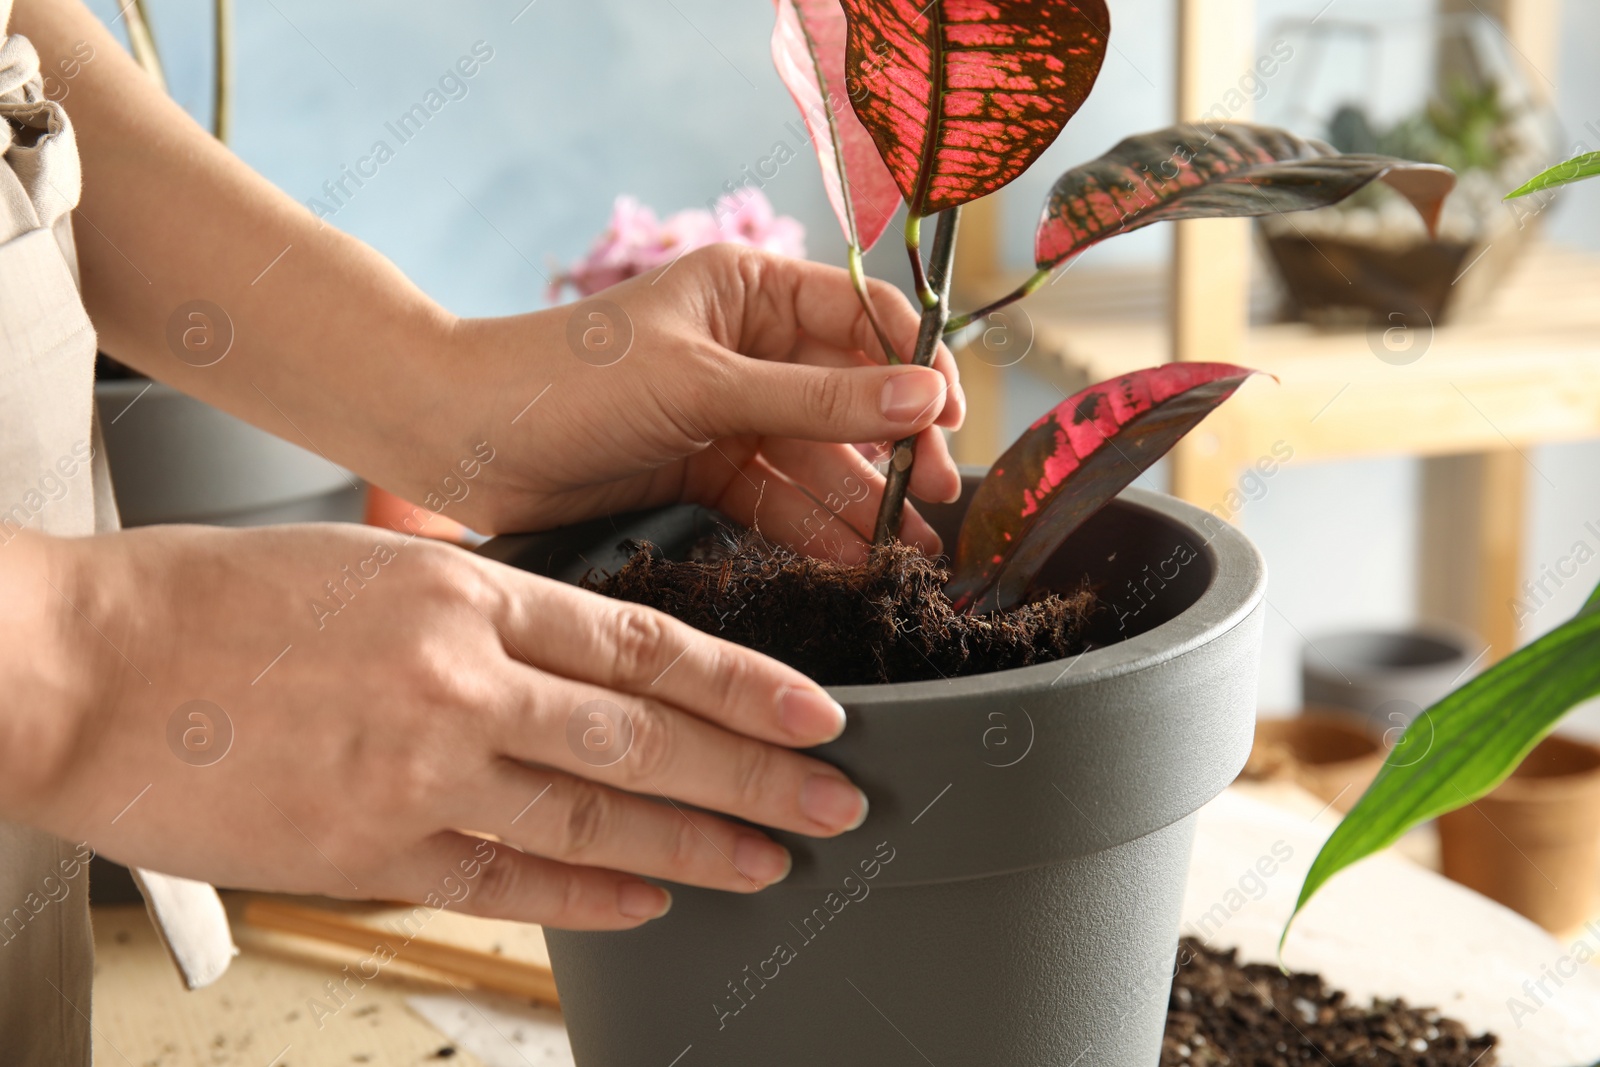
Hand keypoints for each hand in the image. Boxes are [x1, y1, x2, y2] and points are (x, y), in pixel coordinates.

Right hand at [3, 524, 868, 928]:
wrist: (79, 665)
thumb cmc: (212, 601)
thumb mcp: (369, 564)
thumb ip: (478, 611)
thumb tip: (570, 662)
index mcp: (465, 589)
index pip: (646, 641)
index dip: (746, 683)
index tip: (816, 714)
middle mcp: (463, 680)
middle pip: (648, 736)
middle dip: (758, 776)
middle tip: (838, 801)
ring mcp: (423, 772)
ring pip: (598, 816)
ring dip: (699, 846)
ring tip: (772, 861)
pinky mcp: (373, 851)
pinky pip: (510, 879)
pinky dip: (591, 896)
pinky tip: (651, 901)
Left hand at [428, 245, 964, 558]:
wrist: (458, 437)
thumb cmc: (566, 378)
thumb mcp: (702, 384)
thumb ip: (816, 399)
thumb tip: (923, 399)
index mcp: (752, 291)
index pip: (865, 318)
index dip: (915, 367)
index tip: (949, 422)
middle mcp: (749, 347)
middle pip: (852, 397)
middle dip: (897, 449)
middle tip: (935, 501)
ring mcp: (729, 413)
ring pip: (819, 458)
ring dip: (863, 502)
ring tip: (909, 556)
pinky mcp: (705, 471)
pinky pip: (778, 500)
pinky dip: (814, 530)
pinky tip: (855, 561)